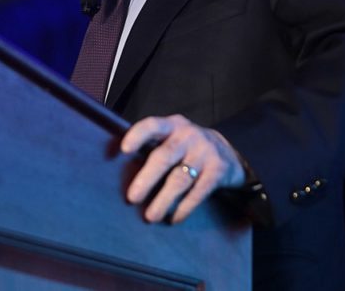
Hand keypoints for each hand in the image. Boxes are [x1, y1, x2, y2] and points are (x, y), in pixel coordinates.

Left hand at [121, 114, 245, 223]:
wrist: (227, 153)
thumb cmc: (185, 148)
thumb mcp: (171, 138)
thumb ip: (151, 146)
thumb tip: (117, 170)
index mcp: (172, 125)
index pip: (152, 126)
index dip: (138, 135)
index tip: (124, 150)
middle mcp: (188, 136)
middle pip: (164, 157)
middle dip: (147, 179)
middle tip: (132, 198)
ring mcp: (205, 152)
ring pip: (180, 179)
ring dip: (163, 200)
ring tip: (150, 216)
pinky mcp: (218, 170)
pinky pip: (198, 192)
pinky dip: (184, 207)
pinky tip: (174, 218)